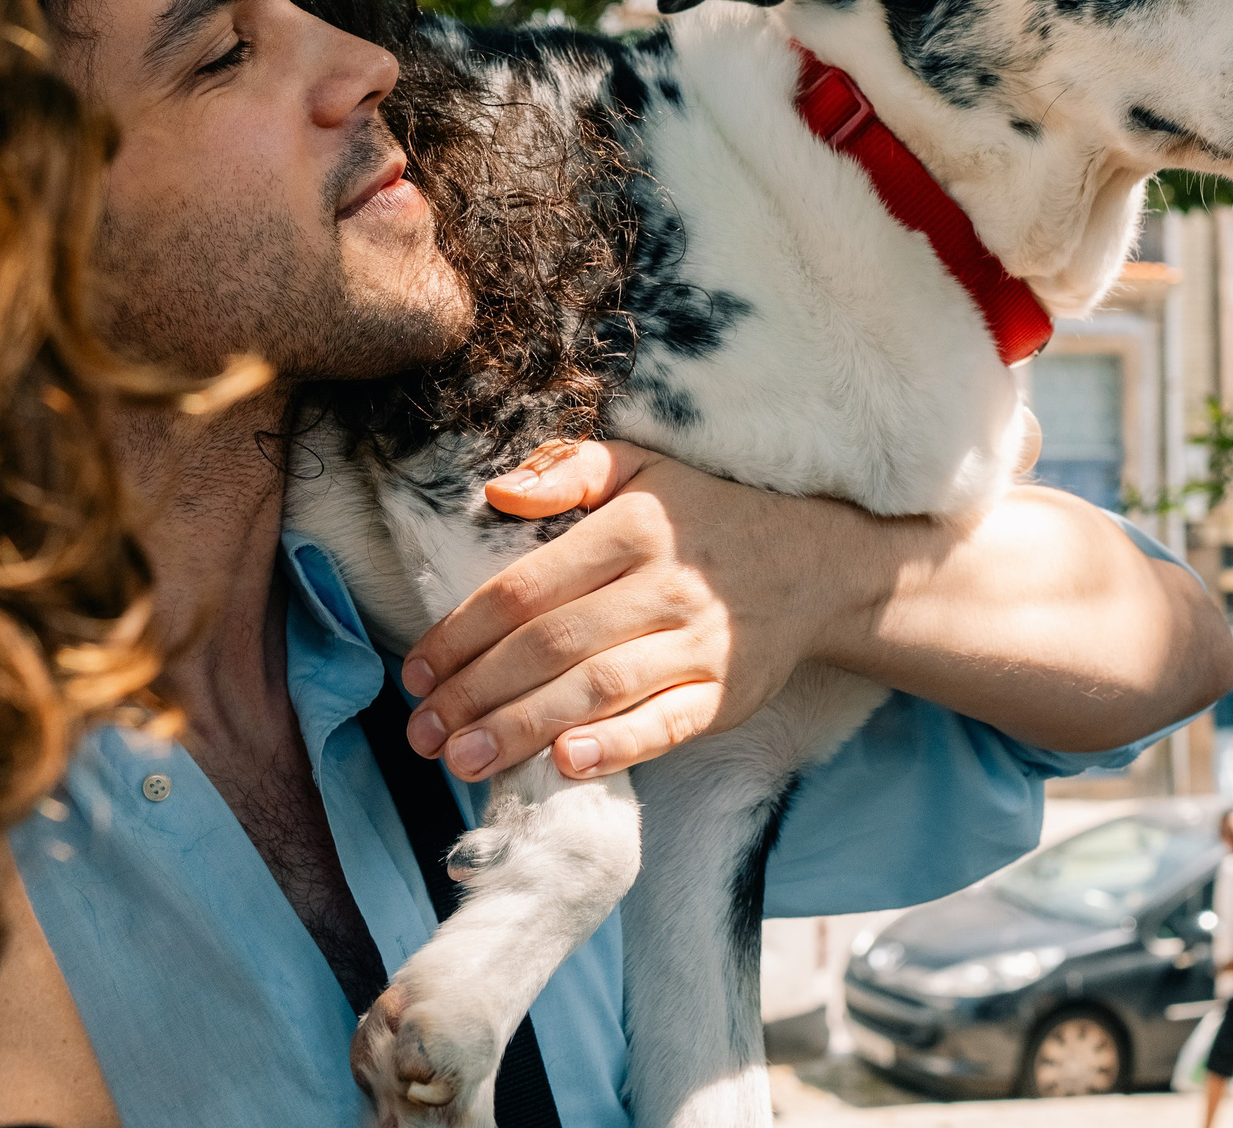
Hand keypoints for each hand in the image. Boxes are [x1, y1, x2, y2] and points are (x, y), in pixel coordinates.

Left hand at [397, 440, 862, 782]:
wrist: (815, 562)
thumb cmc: (705, 516)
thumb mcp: (642, 467)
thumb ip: (568, 470)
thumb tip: (497, 494)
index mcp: (632, 527)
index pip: (525, 588)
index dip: (463, 634)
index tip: (417, 671)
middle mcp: (663, 584)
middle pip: (551, 646)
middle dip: (476, 693)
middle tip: (422, 733)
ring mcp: (699, 642)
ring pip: (598, 689)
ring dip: (523, 728)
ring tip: (464, 761)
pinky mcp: (728, 693)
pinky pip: (668, 723)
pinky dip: (618, 747)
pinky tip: (565, 764)